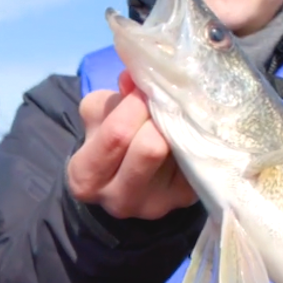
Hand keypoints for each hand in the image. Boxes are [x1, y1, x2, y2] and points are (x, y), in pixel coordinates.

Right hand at [67, 71, 196, 219]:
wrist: (125, 182)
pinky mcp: (185, 199)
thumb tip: (135, 77)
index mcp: (87, 178)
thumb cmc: (107, 143)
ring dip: (178, 124)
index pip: (117, 134)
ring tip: (174, 113)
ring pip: (178, 152)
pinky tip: (186, 129)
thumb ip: (111, 99)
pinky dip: (193, 136)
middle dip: (158, 115)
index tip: (142, 89)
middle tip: (161, 101)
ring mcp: (156, 205)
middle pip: (151, 147)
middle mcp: (119, 199)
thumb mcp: (97, 119)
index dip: (133, 105)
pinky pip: (196, 158)